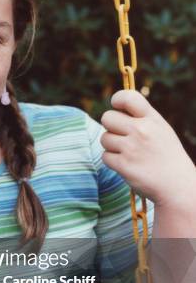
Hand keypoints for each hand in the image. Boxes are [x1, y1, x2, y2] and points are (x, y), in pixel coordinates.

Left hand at [100, 89, 195, 207]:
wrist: (176, 185)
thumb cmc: (166, 156)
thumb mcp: (161, 130)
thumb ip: (141, 118)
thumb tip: (116, 109)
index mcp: (152, 119)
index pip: (128, 97)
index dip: (117, 100)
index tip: (117, 108)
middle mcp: (141, 130)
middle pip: (107, 117)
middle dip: (110, 127)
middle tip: (121, 136)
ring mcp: (131, 148)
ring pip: (104, 138)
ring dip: (111, 146)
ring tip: (128, 153)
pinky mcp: (124, 165)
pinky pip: (105, 156)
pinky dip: (112, 161)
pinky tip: (126, 164)